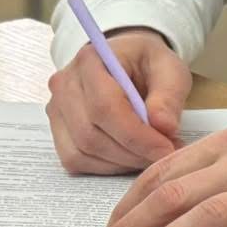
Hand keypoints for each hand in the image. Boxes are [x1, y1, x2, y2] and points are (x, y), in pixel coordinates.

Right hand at [46, 29, 190, 173]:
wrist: (128, 62)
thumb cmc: (148, 63)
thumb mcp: (170, 68)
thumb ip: (169, 95)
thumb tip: (164, 128)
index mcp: (91, 60)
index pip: (105, 106)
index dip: (136, 135)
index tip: (166, 149)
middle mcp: (65, 84)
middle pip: (90, 133)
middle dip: (132, 152)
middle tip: (164, 156)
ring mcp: (56, 109)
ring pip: (81, 151)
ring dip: (121, 163)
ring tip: (152, 156)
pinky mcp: (58, 130)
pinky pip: (75, 160)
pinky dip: (106, 166)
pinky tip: (131, 158)